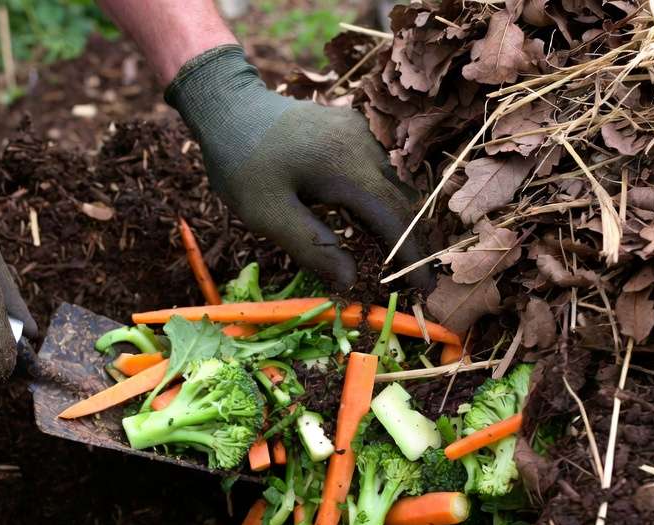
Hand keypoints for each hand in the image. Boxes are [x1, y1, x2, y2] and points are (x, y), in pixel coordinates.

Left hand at [166, 45, 430, 290]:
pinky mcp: (353, 130)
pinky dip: (380, 199)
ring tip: (391, 258)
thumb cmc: (241, 162)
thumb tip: (350, 279)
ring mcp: (361, 133)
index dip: (410, 255)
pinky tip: (367, 222)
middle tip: (410, 281)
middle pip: (402, 200)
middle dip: (409, 242)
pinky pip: (378, 170)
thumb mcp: (266, 214)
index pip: (394, 217)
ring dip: (395, 221)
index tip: (425, 288)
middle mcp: (364, 145)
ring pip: (393, 185)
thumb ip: (311, 246)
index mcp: (346, 166)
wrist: (228, 106)